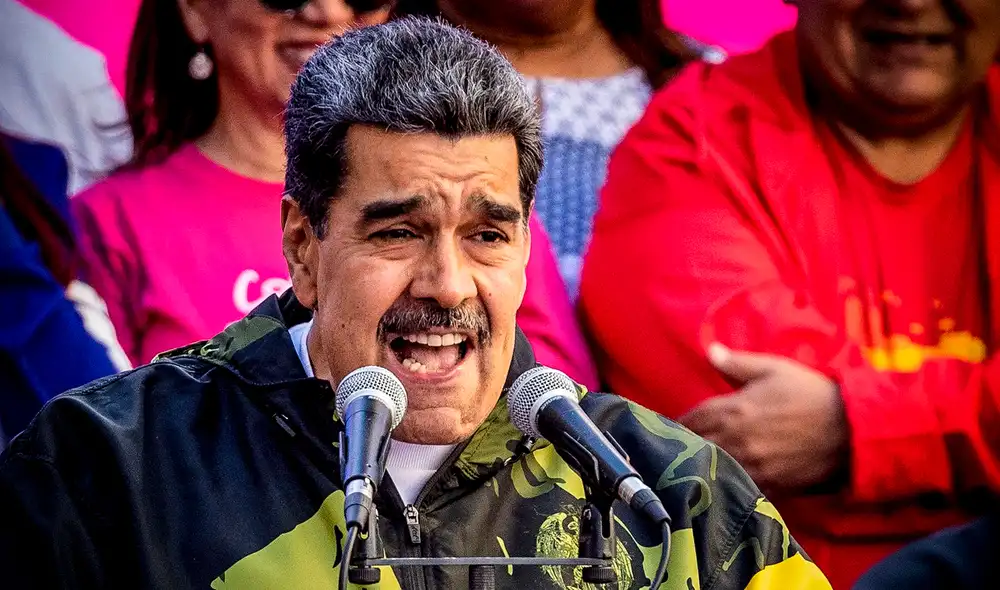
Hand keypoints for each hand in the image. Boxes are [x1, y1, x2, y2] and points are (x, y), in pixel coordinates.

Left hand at [679, 343, 848, 491]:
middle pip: (695, 446)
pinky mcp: (767, 485)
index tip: (672, 427)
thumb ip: (737, 363)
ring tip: (694, 463)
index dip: (679, 423)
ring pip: (711, 468)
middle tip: (677, 447)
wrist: (851, 429)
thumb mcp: (775, 369)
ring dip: (701, 464)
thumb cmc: (812, 394)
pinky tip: (721, 480)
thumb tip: (709, 350)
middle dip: (685, 445)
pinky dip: (725, 483)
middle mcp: (736, 440)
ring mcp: (751, 465)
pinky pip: (736, 486)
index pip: (691, 419)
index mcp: (734, 409)